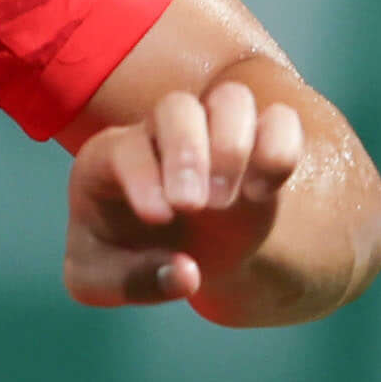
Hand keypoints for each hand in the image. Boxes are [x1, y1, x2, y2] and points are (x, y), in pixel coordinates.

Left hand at [66, 70, 311, 310]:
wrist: (176, 255)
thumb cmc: (124, 259)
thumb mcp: (100, 282)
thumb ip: (130, 282)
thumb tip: (187, 274)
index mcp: (109, 159)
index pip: (125, 147)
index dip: (143, 177)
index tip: (160, 218)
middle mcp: (160, 135)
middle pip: (177, 108)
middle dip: (187, 152)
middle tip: (194, 207)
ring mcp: (212, 135)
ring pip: (232, 99)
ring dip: (234, 144)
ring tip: (228, 201)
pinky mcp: (257, 148)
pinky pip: (280, 121)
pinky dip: (280, 148)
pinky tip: (261, 193)